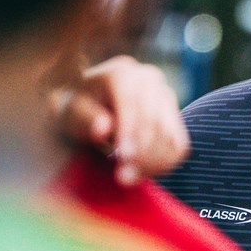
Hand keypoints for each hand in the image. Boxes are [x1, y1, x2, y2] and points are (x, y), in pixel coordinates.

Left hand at [48, 55, 189, 185]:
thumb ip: (85, 119)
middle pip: (154, 119)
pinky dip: (164, 163)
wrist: (94, 109)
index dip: (129, 131)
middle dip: (140, 151)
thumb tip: (103, 128)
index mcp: (121, 71)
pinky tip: (142, 173)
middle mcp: (149, 77)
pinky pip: (178, 144)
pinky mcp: (176, 116)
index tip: (123, 157)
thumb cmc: (78, 112)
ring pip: (169, 133)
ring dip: (151, 161)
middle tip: (123, 178)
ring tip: (129, 178)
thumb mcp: (71, 114)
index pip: (132, 102)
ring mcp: (166, 95)